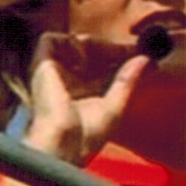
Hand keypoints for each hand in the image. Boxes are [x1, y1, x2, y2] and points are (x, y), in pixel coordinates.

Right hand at [22, 29, 155, 168]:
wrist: (64, 145)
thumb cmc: (85, 137)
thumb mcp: (115, 106)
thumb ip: (127, 81)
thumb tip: (145, 60)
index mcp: (80, 91)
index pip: (99, 64)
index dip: (118, 55)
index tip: (138, 52)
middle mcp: (65, 80)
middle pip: (87, 51)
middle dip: (110, 48)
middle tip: (130, 49)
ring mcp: (51, 72)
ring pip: (72, 42)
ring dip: (93, 44)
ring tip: (110, 53)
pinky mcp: (40, 66)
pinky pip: (51, 40)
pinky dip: (69, 43)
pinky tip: (83, 59)